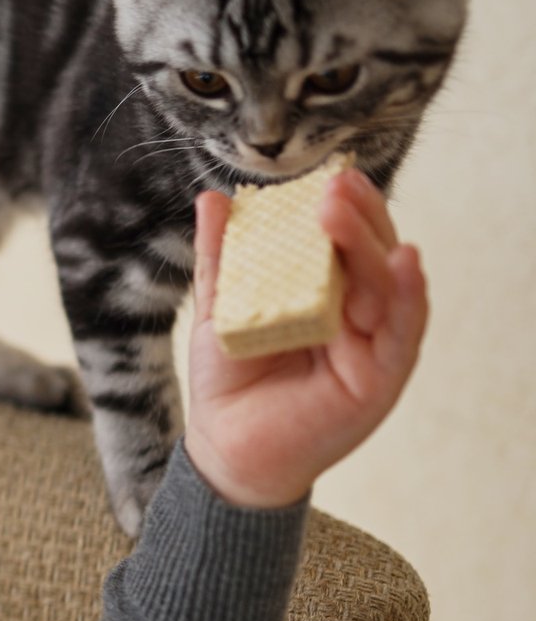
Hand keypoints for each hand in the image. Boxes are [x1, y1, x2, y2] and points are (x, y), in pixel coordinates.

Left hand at [184, 168, 428, 509]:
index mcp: (328, 293)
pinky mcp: (379, 378)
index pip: (346, 240)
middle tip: (335, 185)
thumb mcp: (223, 306)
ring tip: (342, 212)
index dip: (343, 207)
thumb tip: (213, 198)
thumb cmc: (231, 379)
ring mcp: (373, 346)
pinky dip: (407, 295)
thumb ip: (222, 255)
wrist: (223, 446)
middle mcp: (359, 315)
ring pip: (389, 286)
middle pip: (374, 255)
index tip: (328, 175)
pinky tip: (403, 261)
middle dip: (359, 217)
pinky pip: (403, 332)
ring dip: (372, 245)